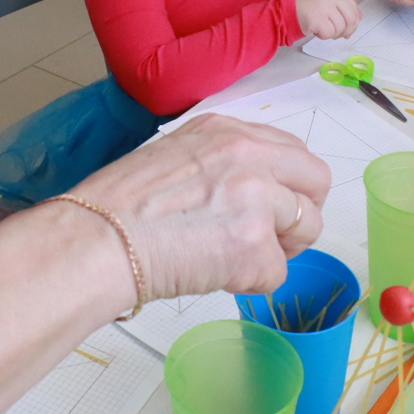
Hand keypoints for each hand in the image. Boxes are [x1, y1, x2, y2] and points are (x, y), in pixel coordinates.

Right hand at [62, 114, 331, 301]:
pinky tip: (214, 275)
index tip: (273, 205)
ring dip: (278, 250)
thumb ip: (219, 163)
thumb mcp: (172, 156)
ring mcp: (256, 198)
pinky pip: (277, 273)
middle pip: (316, 181)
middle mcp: (248, 155)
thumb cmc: (117, 207)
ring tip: (235, 259)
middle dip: (302, 213)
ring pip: (307, 227)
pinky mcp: (254, 245)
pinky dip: (250, 282)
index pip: (291, 149)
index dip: (288, 184)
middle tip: (273, 238)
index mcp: (226, 131)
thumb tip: (244, 194)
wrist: (97, 241)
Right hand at [293, 0, 361, 40]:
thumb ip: (344, 8)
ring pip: (340, 28)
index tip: (346, 29)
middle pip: (351, 19)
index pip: (354, 9)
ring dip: (332, 34)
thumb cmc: (307, 8)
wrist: (287, 10)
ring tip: (322, 29)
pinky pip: (329, 33)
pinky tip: (316, 30)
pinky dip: (324, 36)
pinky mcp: (318, 18)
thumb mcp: (328, 3)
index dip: (353, 22)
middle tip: (335, 34)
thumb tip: (360, 17)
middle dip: (346, 31)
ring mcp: (325, 6)